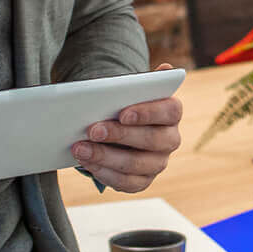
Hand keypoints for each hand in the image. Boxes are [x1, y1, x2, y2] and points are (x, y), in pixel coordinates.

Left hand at [73, 63, 183, 191]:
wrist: (119, 133)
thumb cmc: (124, 108)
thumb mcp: (130, 93)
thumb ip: (143, 83)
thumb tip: (165, 69)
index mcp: (172, 113)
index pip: (169, 111)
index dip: (147, 112)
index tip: (122, 113)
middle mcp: (171, 139)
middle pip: (151, 140)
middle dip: (119, 135)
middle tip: (93, 130)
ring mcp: (158, 163)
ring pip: (135, 164)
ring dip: (105, 156)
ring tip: (80, 148)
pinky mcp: (144, 181)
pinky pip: (126, 182)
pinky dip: (103, 173)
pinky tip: (86, 162)